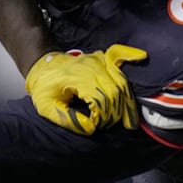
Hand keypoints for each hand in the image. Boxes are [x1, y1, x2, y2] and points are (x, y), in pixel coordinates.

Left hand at [25, 44, 146, 134]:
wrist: (41, 66)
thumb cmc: (44, 87)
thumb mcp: (47, 107)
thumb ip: (67, 119)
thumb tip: (92, 128)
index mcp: (76, 78)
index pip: (100, 99)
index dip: (104, 116)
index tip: (99, 125)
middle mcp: (90, 67)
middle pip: (115, 90)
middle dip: (117, 112)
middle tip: (113, 125)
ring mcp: (97, 60)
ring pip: (121, 80)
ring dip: (128, 100)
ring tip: (130, 119)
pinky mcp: (101, 58)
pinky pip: (119, 54)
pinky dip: (131, 55)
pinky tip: (141, 58)